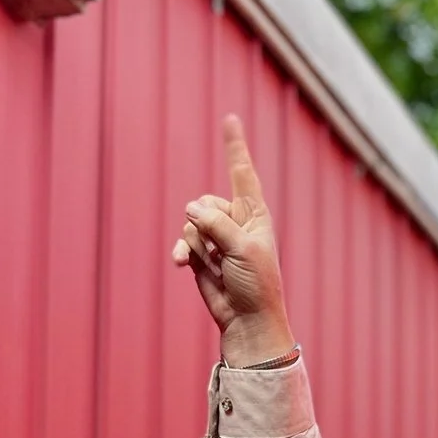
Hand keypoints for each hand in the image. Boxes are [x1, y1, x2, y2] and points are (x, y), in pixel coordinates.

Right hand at [173, 115, 295, 366]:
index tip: (230, 118)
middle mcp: (236, 222)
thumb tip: (190, 209)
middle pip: (206, 202)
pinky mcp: (201, 255)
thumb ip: (216, 223)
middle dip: (205, 222)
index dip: (234, 146)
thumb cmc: (256, 284)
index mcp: (255, 214)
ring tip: (209, 263)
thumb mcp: (242, 248)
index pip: (242, 173)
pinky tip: (181, 265)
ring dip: (194, 243)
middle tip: (220, 249)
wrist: (247, 320)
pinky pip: (183, 242)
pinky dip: (182, 253)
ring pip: (191, 223)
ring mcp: (217, 238)